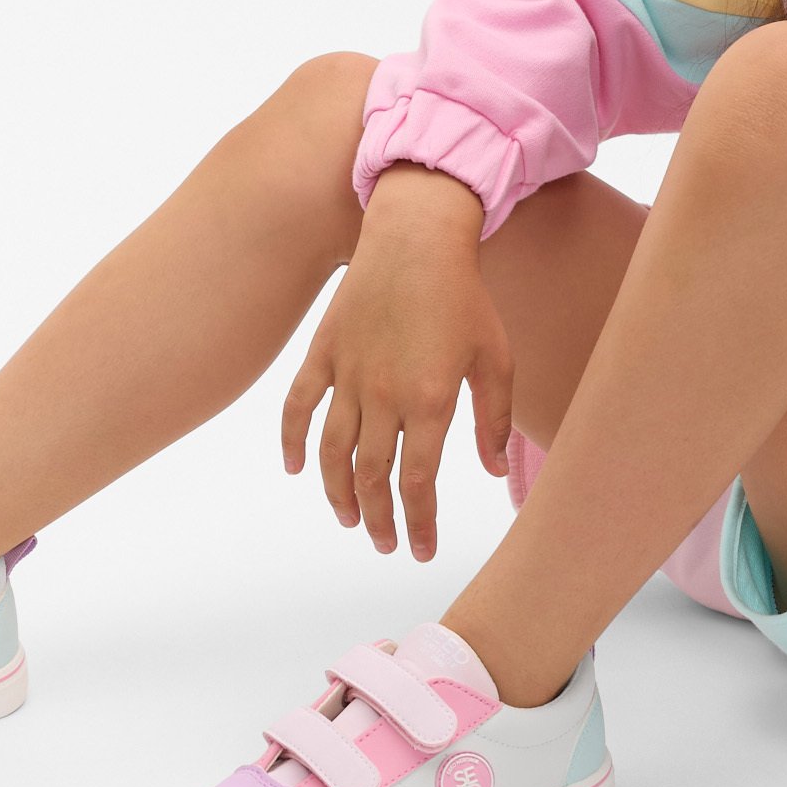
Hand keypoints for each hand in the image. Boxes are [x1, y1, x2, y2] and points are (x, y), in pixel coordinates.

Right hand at [280, 167, 514, 562]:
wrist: (417, 236)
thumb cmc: (464, 295)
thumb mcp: (495, 357)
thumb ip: (492, 418)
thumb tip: (486, 470)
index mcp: (429, 400)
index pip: (418, 482)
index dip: (419, 522)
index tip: (421, 550)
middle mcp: (382, 395)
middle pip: (372, 477)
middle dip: (379, 520)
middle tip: (386, 544)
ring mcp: (347, 375)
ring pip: (332, 452)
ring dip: (338, 494)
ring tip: (349, 519)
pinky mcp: (322, 353)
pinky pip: (296, 407)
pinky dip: (290, 442)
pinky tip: (296, 470)